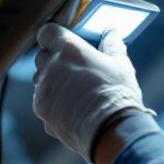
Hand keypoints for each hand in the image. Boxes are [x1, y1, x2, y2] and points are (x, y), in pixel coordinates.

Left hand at [32, 24, 150, 163]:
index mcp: (69, 49)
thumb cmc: (117, 95)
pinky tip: (71, 108)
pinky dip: (52, 102)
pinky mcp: (42, 110)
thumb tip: (112, 33)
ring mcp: (43, 90)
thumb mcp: (122, 66)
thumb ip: (113, 46)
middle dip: (53, 59)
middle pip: (42, 56)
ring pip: (41, 80)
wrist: (109, 130)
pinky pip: (42, 101)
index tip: (60, 41)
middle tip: (73, 68)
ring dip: (51, 81)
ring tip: (74, 91)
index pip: (47, 32)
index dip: (53, 36)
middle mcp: (51, 66)